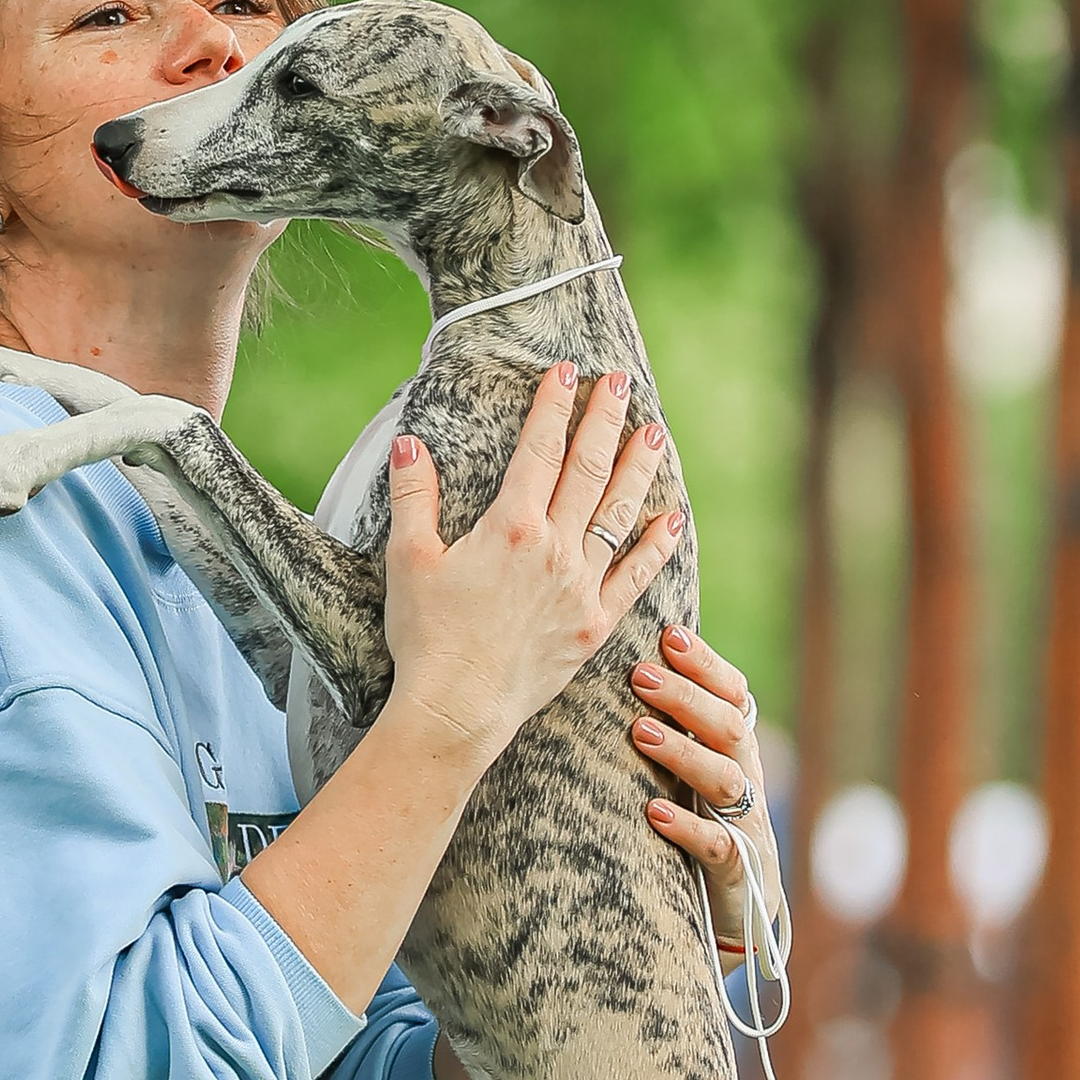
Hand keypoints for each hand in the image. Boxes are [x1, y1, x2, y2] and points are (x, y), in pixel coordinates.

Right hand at [382, 366, 683, 771]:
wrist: (457, 707)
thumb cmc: (427, 636)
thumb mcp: (408, 560)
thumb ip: (413, 497)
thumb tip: (410, 444)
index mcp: (510, 526)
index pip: (539, 449)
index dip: (553, 405)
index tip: (565, 371)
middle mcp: (554, 549)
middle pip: (588, 469)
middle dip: (604, 419)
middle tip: (621, 381)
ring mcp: (581, 586)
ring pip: (618, 513)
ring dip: (638, 468)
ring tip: (654, 431)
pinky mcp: (595, 624)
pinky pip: (635, 577)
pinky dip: (656, 547)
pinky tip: (672, 520)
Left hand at [631, 624, 782, 957]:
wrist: (741, 913)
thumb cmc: (703, 826)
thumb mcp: (691, 774)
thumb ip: (673, 728)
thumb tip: (625, 669)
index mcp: (735, 750)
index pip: (733, 695)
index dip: (706, 665)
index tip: (669, 634)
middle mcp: (746, 780)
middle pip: (728, 728)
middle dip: (686, 698)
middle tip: (639, 674)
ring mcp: (744, 825)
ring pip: (725, 780)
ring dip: (683, 753)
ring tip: (640, 732)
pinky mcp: (736, 871)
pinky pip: (718, 846)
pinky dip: (689, 828)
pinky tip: (654, 813)